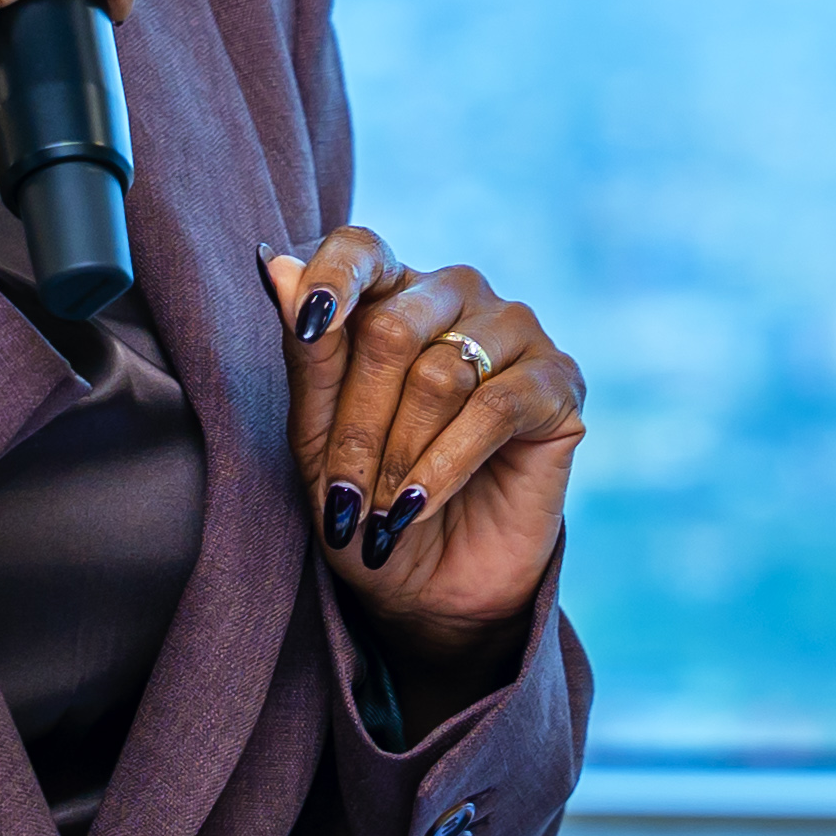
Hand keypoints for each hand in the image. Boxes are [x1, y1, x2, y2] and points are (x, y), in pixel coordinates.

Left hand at [265, 228, 583, 663]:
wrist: (428, 585)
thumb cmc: (365, 502)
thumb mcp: (317, 439)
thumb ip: (308, 356)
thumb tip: (277, 266)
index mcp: (388, 293)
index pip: (360, 249)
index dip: (333, 280)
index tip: (309, 324)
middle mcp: (453, 296)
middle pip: (390, 329)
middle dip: (357, 426)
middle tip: (342, 498)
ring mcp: (513, 331)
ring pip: (440, 373)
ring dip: (399, 455)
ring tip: (383, 511)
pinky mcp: (558, 381)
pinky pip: (495, 408)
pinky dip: (445, 466)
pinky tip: (416, 507)